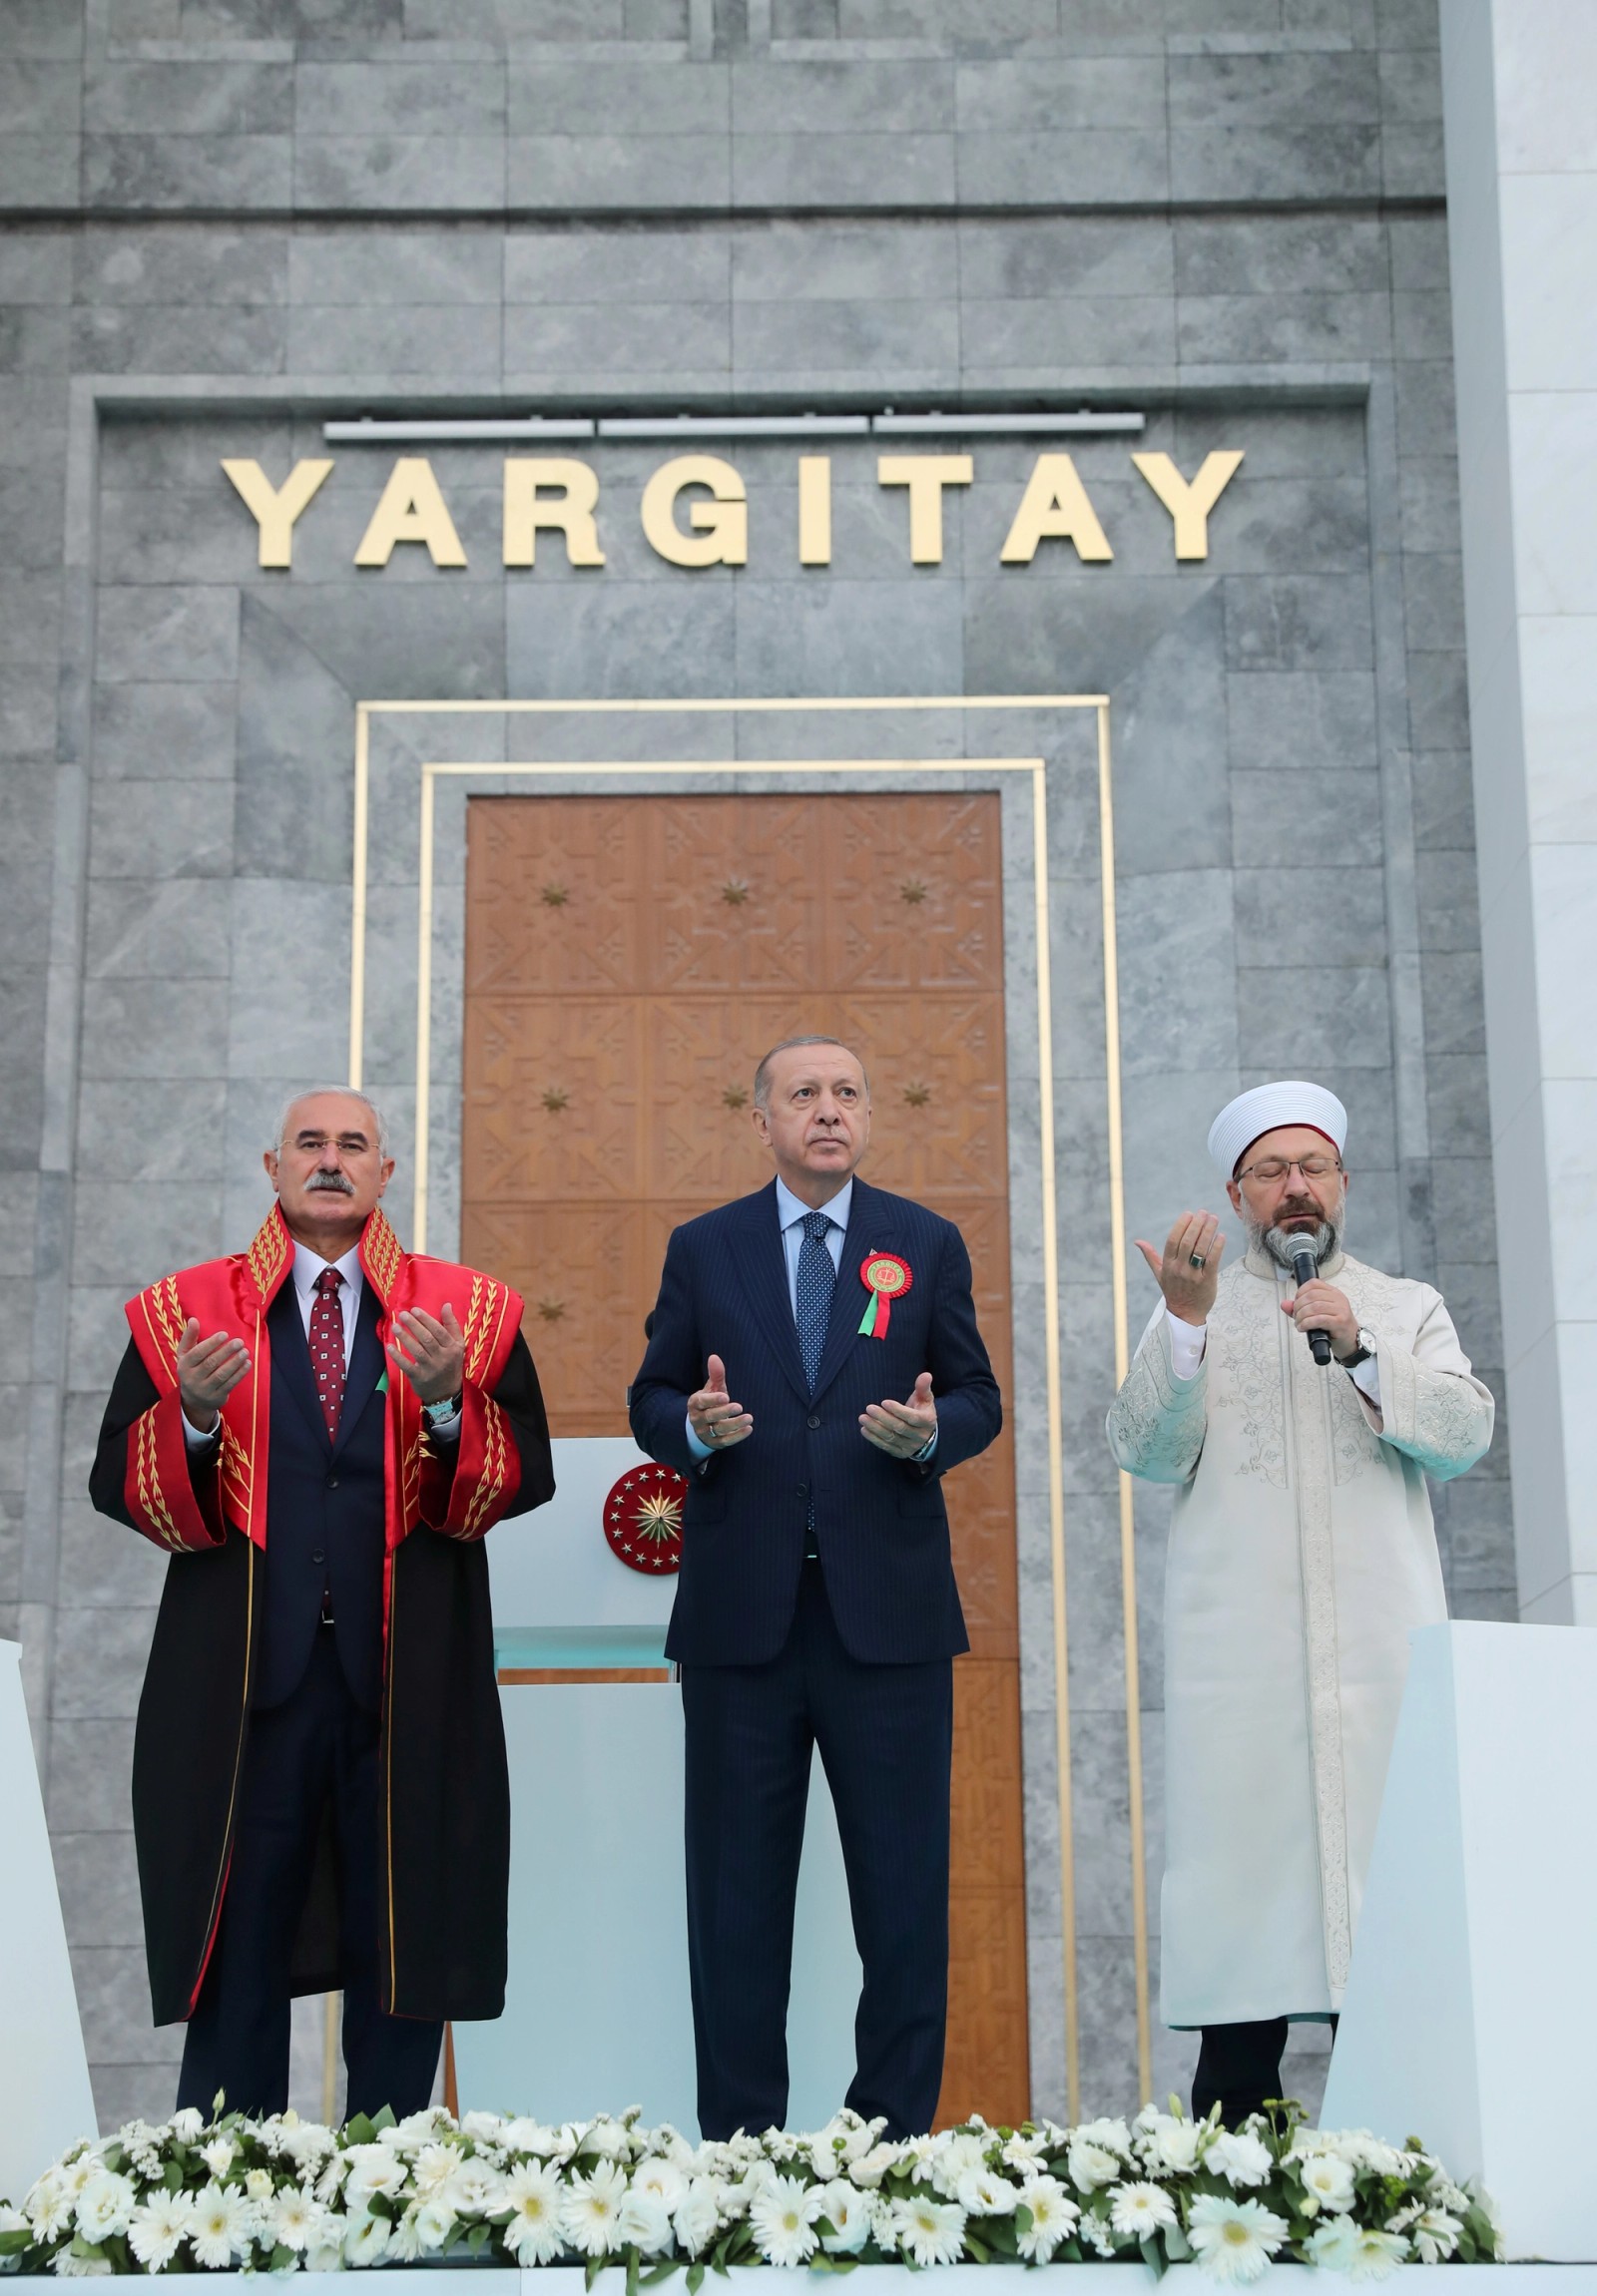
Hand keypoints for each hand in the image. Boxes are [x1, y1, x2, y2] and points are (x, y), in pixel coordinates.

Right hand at [176, 1317, 248, 1434]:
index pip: (197, 1353)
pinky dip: (240, 1373)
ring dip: (235, 1362)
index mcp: (184, 1365)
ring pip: (221, 1374)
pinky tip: (247, 1363)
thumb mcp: (185, 1355)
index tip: (225, 1334)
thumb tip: (193, 1320)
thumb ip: (189, 1337)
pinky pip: (230, 1384)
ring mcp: (204, 1389)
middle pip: (211, 1363)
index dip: (211, 1343)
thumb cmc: (191, 1370)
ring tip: (245, 1351)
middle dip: (226, 1351)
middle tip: (239, 1341)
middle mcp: (192, 1378)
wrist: (194, 1400)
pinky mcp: (216, 1397)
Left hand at [387, 1303, 465, 1404]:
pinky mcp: (419, 1378)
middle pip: (427, 1339)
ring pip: (417, 1350)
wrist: (447, 1393)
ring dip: (405, 1337)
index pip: (439, 1331)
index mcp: (453, 1348)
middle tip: (402, 1315)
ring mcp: (431, 1369)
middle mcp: (442, 1358)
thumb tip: (447, 1305)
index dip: (427, 1320)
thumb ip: (452, 1325)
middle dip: (414, 1325)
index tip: (415, 1310)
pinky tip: (389, 1346)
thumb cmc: (451, 1364)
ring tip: (395, 1326)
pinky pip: (407, 1366)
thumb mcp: (458, 1345)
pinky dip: (398, 1356)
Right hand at [688, 1353, 752, 1449]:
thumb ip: (715, 1374)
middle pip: (710, 1417)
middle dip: (724, 1412)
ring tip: (749, 1418)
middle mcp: (698, 1419)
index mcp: (695, 1403)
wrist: (702, 1425)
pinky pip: (725, 1441)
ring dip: (734, 1425)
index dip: (713, 1400)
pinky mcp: (715, 1443)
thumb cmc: (710, 1402)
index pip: (702, 1402)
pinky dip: (737, 1436)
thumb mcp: (712, 1388)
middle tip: (739, 1407)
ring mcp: (705, 1432)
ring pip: (719, 1430)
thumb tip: (714, 1357)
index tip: (725, 1396)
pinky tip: (748, 1429)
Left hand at [860, 1370, 936, 1458]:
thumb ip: (923, 1387)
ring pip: (891, 1437)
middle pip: (899, 1428)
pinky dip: (874, 1438)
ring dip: (875, 1428)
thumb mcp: (925, 1398)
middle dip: (883, 1418)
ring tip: (863, 1418)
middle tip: (869, 1408)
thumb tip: (926, 1374)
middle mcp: (919, 1436)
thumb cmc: (921, 1410)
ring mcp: (910, 1446)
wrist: (925, 1434)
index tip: (884, 1402)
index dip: (898, 1410)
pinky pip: (886, 1446)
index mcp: (927, 1421)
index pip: (912, 1417)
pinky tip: (864, 1429)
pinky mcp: (900, 1452)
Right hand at [1134, 1211, 1224, 1325]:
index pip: (1172, 1240)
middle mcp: (1179, 1269)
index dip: (1181, 1225)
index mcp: (1167, 1265)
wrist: (1185, 1314)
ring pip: (1200, 1249)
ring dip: (1208, 1231)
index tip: (1189, 1214)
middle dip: (1196, 1225)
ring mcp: (1193, 1275)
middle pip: (1187, 1242)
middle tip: (1204, 1213)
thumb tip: (1138, 1241)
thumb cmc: (1173, 1290)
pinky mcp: (1207, 1281)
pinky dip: (1217, 1247)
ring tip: (1214, 1219)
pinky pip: (1212, 1261)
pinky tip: (1221, 1236)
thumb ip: (1150, 1256)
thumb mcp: (1159, 1274)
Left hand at [1281, 1280, 1359, 1357]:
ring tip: (1299, 1324)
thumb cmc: (1334, 1326)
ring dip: (1301, 1316)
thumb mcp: (1317, 1314)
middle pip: (1311, 1296)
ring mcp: (1341, 1310)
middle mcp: (1338, 1299)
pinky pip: (1319, 1319)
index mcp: (1333, 1292)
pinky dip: (1307, 1323)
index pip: (1313, 1284)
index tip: (1296, 1304)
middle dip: (1298, 1307)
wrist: (1351, 1340)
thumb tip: (1284, 1304)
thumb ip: (1300, 1308)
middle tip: (1296, 1317)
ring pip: (1314, 1307)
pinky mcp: (1340, 1322)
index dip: (1300, 1292)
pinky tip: (1303, 1328)